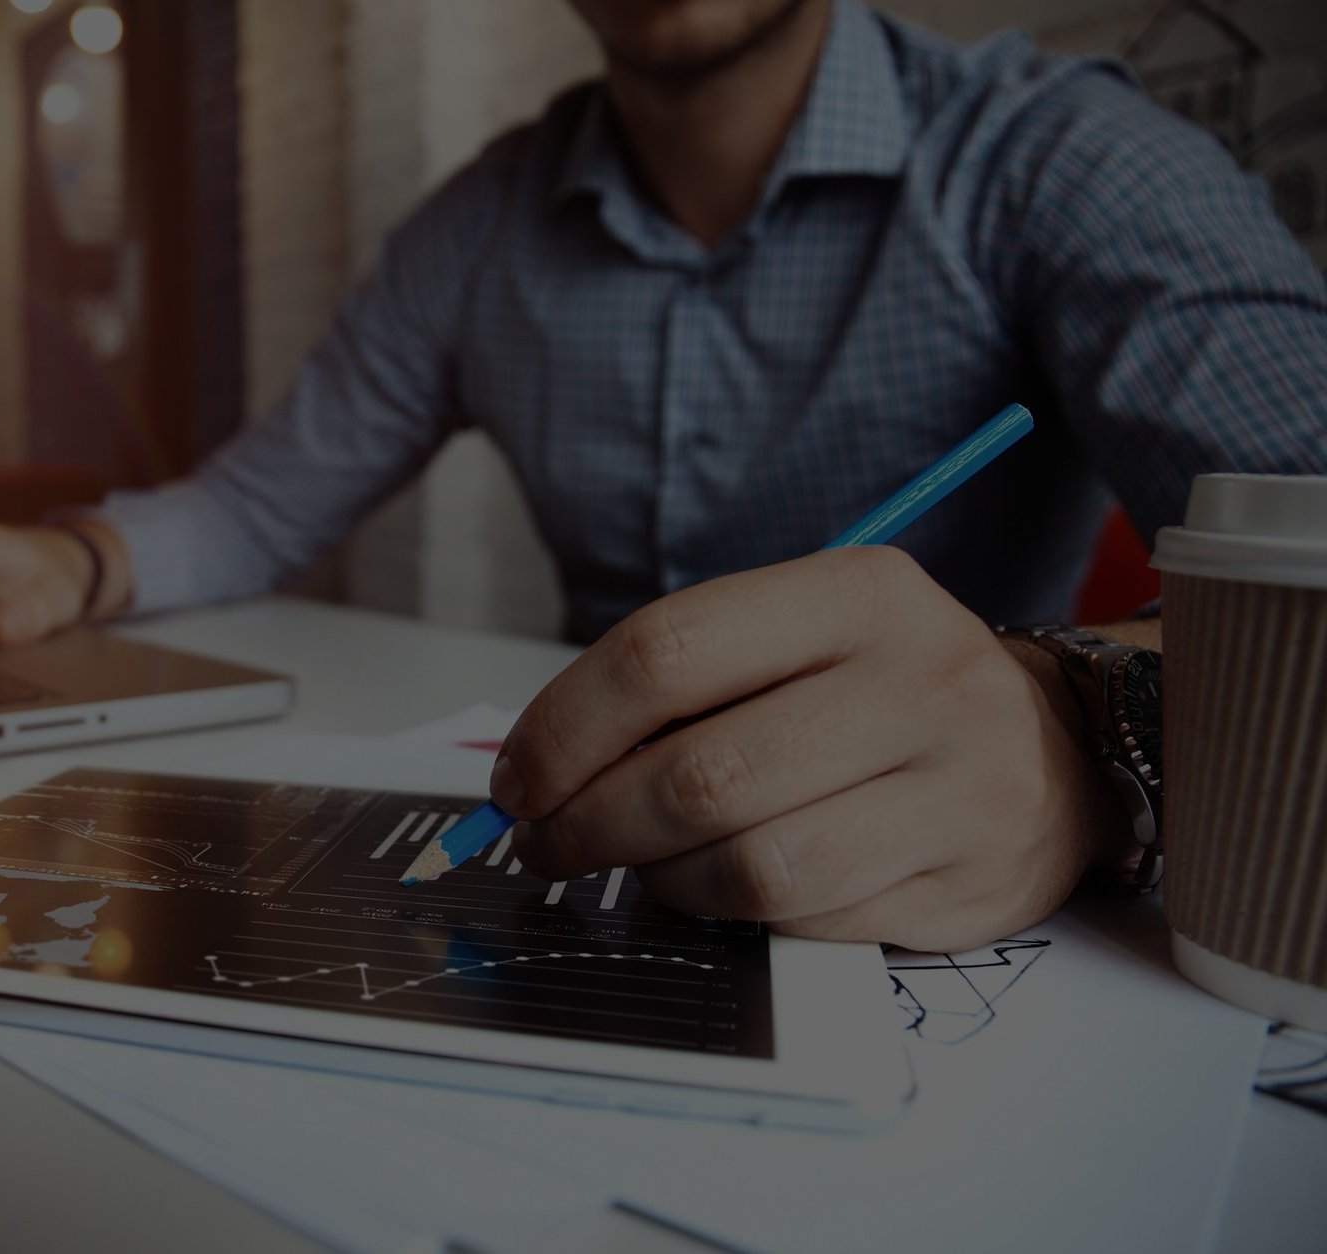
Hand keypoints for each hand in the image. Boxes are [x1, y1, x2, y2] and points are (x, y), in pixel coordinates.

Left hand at [491, 547, 1123, 951]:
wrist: (1053, 750)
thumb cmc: (878, 693)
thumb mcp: (799, 640)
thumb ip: (681, 685)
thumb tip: (537, 773)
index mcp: (856, 592)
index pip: (666, 653)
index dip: (564, 729)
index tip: (517, 781)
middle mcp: (918, 678)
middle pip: (699, 774)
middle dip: (591, 825)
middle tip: (548, 846)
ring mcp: (957, 785)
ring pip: (750, 865)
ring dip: (661, 881)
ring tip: (640, 868)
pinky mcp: (968, 879)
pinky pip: (809, 920)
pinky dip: (740, 916)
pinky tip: (729, 889)